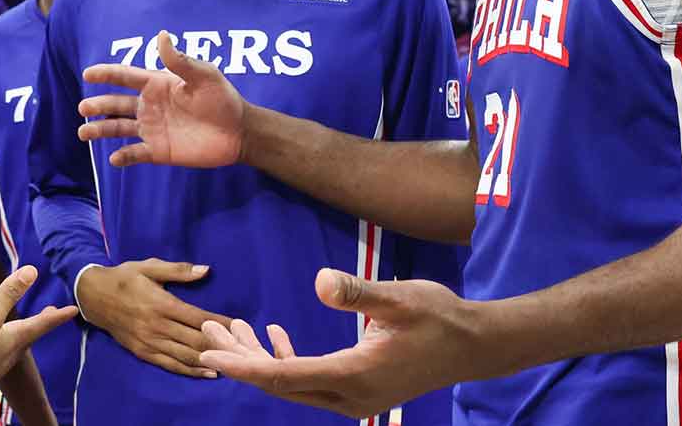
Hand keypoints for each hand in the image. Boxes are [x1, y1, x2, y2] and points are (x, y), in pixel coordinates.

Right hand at [0, 266, 77, 401]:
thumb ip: (8, 295)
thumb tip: (32, 271)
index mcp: (17, 337)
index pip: (44, 323)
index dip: (59, 314)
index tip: (75, 309)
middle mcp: (12, 349)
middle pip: (33, 332)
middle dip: (44, 320)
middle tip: (54, 311)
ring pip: (19, 340)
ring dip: (27, 328)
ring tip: (28, 322)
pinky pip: (4, 347)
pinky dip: (9, 337)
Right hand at [75, 258, 230, 377]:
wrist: (93, 296)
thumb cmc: (125, 277)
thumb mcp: (149, 267)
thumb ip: (178, 270)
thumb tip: (205, 270)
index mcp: (162, 304)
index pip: (199, 318)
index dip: (220, 324)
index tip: (239, 326)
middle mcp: (157, 326)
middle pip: (195, 340)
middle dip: (221, 346)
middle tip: (243, 350)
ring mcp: (149, 342)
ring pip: (185, 356)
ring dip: (210, 361)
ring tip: (232, 363)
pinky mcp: (142, 352)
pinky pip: (170, 364)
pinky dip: (190, 370)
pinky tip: (207, 373)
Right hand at [78, 31, 246, 168]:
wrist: (238, 131)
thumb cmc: (222, 99)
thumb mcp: (204, 75)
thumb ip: (180, 60)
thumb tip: (161, 35)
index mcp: (157, 85)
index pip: (126, 77)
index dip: (106, 74)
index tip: (88, 73)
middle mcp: (149, 106)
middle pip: (115, 104)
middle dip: (98, 105)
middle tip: (83, 107)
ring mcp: (152, 129)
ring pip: (118, 129)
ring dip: (100, 130)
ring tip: (83, 132)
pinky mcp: (159, 151)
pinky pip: (135, 153)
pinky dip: (124, 156)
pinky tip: (115, 158)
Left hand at [199, 269, 481, 417]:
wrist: (474, 346)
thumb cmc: (439, 317)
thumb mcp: (399, 298)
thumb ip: (358, 292)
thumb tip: (321, 281)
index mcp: (353, 377)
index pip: (284, 376)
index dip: (242, 366)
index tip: (209, 356)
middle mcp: (350, 397)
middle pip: (280, 383)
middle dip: (240, 359)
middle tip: (207, 330)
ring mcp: (354, 398)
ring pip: (291, 383)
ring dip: (258, 359)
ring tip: (230, 329)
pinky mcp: (358, 390)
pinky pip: (308, 381)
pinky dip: (285, 360)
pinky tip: (273, 334)